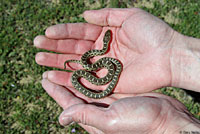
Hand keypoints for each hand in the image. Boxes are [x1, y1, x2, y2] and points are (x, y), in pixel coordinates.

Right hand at [34, 8, 177, 95]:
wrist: (168, 55)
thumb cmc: (151, 33)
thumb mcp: (129, 16)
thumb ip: (106, 15)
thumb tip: (85, 15)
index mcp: (106, 35)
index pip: (79, 33)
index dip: (63, 32)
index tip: (47, 32)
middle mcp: (102, 52)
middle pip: (74, 49)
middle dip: (55, 47)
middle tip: (37, 45)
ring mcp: (103, 68)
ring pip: (75, 65)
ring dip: (57, 62)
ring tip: (39, 59)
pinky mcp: (107, 83)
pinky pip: (84, 81)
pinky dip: (68, 79)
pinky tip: (53, 75)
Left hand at [42, 79, 199, 133]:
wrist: (166, 118)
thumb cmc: (140, 123)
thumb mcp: (111, 121)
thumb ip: (87, 117)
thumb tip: (61, 117)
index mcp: (93, 118)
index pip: (69, 102)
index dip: (56, 91)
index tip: (45, 79)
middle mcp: (98, 109)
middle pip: (75, 92)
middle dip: (63, 80)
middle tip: (52, 68)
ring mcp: (108, 100)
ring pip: (86, 85)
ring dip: (76, 74)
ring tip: (66, 62)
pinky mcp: (118, 92)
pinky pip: (100, 81)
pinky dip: (92, 73)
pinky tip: (87, 64)